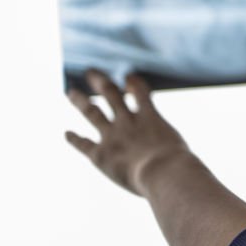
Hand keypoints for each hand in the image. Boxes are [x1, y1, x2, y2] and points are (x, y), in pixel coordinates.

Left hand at [65, 70, 190, 196]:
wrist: (163, 173)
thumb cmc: (178, 164)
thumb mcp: (177, 146)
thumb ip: (166, 144)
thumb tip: (167, 153)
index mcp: (150, 117)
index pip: (140, 91)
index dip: (133, 82)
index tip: (127, 76)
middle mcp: (128, 121)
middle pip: (110, 94)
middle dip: (100, 81)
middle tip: (90, 72)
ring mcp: (112, 136)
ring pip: (92, 112)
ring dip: (81, 101)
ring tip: (71, 92)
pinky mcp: (100, 155)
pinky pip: (84, 144)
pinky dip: (74, 138)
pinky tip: (67, 134)